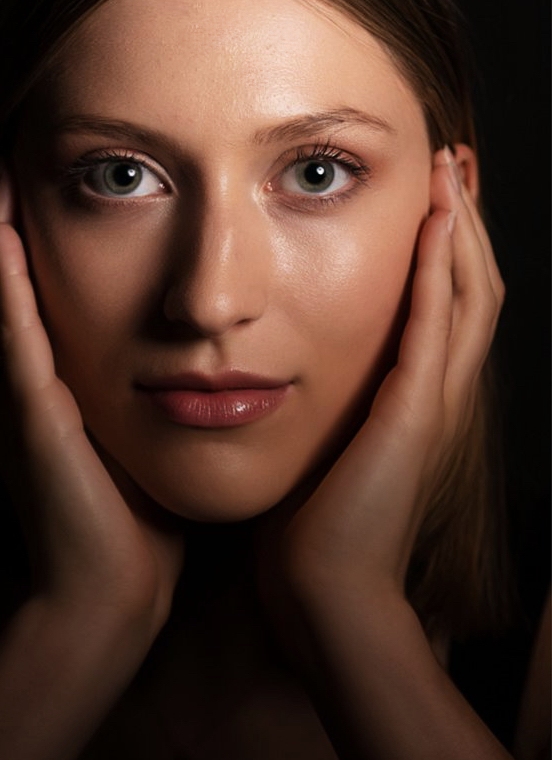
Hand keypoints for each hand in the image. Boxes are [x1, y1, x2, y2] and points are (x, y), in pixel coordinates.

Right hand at [0, 171, 184, 634]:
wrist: (110, 594)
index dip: (26, 246)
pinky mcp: (31, 422)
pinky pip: (11, 343)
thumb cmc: (132, 524)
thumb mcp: (135, 444)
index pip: (27, 302)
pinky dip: (3, 290)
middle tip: (11, 156)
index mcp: (48, 394)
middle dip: (2, 221)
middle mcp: (21, 391)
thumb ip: (146, 398)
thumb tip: (191, 361)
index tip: (47, 188)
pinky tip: (2, 238)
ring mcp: (19, 404)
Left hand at [256, 147, 503, 634]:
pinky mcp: (415, 413)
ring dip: (462, 229)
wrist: (325, 595)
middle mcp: (438, 397)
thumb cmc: (313, 534)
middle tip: (455, 164)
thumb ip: (325, 413)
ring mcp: (434, 404)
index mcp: (415, 403)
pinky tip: (435, 220)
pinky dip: (440, 269)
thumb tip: (286, 380)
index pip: (447, 308)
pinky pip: (438, 325)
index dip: (445, 250)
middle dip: (465, 223)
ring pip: (470, 296)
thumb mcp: (326, 456)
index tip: (431, 197)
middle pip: (473, 290)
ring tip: (452, 170)